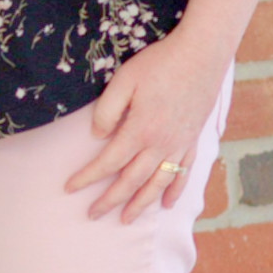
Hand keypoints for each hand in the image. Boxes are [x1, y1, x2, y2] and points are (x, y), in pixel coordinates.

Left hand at [65, 28, 223, 223]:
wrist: (202, 53)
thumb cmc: (160, 63)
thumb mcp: (124, 80)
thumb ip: (107, 110)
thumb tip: (97, 136)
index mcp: (139, 130)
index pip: (108, 162)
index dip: (87, 177)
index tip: (70, 188)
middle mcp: (160, 144)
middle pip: (131, 181)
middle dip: (110, 200)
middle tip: (92, 215)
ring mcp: (180, 144)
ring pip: (158, 183)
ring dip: (140, 204)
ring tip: (126, 219)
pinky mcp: (193, 139)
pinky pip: (184, 173)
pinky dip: (174, 191)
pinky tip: (166, 204)